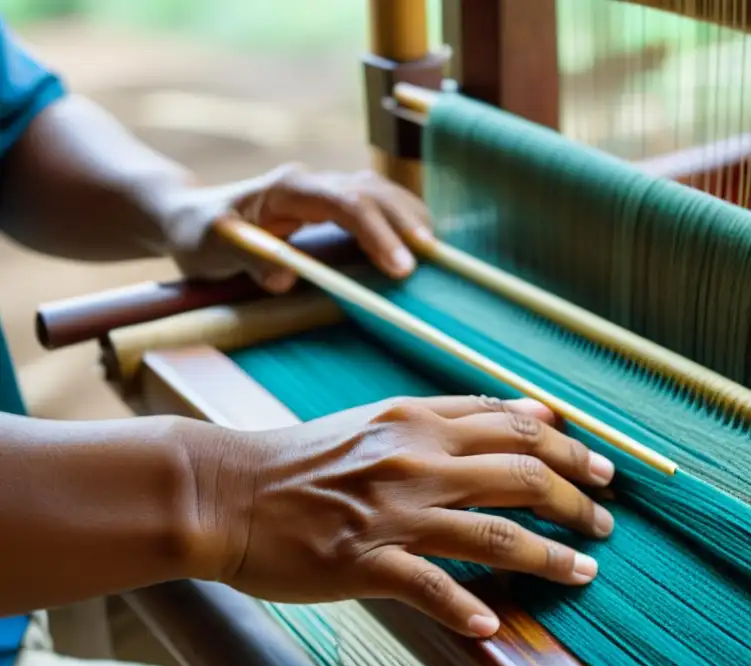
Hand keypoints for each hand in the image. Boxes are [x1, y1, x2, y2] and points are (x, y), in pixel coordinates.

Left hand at [167, 165, 430, 290]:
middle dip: (404, 225)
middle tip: (429, 261)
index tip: (399, 267)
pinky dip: (404, 220)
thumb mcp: (211, 248)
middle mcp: (314, 181)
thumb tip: (284, 278)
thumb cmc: (201, 232)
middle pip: (372, 192)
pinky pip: (378, 204)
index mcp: (288, 187)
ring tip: (436, 253)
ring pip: (381, 193)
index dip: (376, 232)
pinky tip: (422, 244)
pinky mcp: (335, 204)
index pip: (345, 203)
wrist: (194, 216)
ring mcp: (327, 190)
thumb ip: (247, 259)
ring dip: (411, 219)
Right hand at [197, 396, 615, 637]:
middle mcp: (416, 460)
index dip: (569, 450)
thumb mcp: (380, 419)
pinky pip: (429, 587)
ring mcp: (392, 513)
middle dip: (576, 500)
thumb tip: (526, 410)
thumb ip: (452, 416)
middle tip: (606, 522)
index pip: (515, 427)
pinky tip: (493, 624)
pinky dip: (465, 607)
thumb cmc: (303, 459)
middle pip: (521, 475)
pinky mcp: (363, 561)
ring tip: (584, 572)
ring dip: (549, 555)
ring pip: (494, 533)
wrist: (225, 490)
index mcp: (419, 421)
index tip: (602, 470)